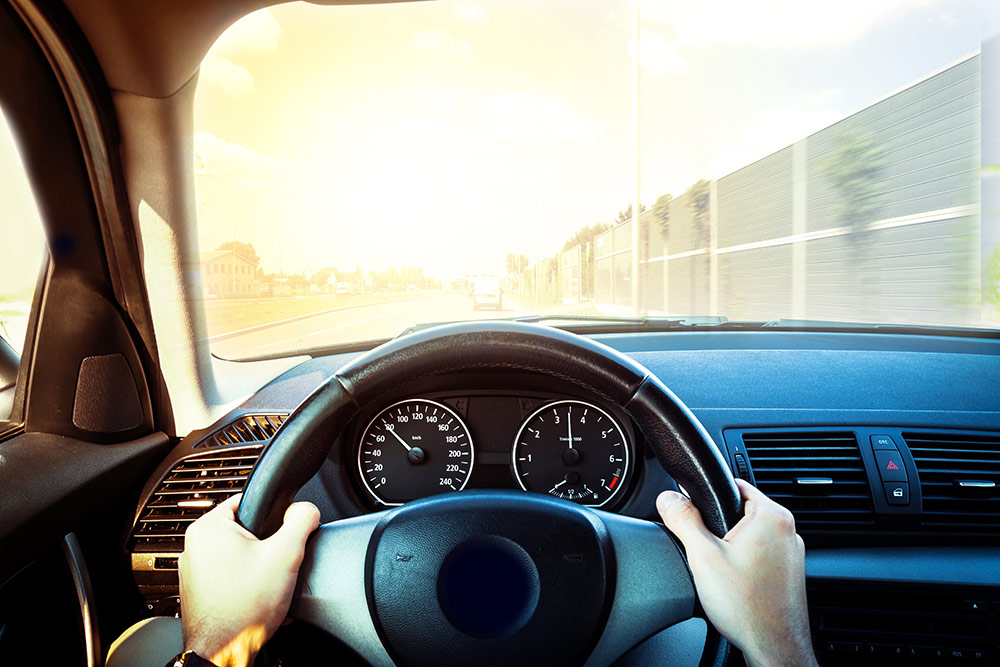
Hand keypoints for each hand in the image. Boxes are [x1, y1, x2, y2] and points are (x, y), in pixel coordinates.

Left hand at [178, 494, 320, 666]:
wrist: (224, 653)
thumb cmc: (243, 610)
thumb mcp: (286, 555)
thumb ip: (301, 521)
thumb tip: (307, 509)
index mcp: (207, 528)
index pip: (249, 502)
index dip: (273, 518)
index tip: (279, 538)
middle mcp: (193, 546)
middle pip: (246, 531)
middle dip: (265, 547)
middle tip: (273, 566)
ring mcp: (192, 571)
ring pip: (238, 555)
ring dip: (256, 567)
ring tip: (263, 586)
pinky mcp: (197, 591)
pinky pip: (228, 576)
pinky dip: (244, 584)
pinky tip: (254, 599)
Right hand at [656, 479, 817, 666]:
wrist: (774, 648)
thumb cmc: (747, 607)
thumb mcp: (702, 556)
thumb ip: (683, 520)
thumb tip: (668, 498)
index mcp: (772, 516)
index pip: (736, 484)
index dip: (710, 495)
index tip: (696, 511)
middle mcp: (789, 532)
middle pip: (742, 511)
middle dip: (719, 527)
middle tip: (707, 551)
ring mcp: (793, 555)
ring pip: (751, 537)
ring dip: (732, 547)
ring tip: (722, 572)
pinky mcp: (790, 574)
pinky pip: (761, 556)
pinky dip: (745, 565)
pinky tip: (735, 585)